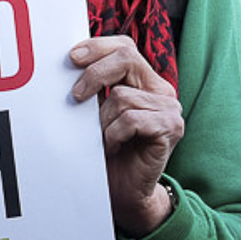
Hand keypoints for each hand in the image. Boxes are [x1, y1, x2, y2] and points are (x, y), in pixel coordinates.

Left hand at [70, 36, 183, 235]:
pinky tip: (114, 147)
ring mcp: (170, 109)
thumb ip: (94, 88)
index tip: (72, 57)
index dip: (98, 47)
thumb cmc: (109, 152)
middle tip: (75, 96)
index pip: (125, 47)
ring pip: (123, 96)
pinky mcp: (171, 128)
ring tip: (103, 139)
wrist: (124, 192)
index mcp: (145, 81)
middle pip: (127, 59)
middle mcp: (161, 90)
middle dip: (95, 74)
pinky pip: (131, 119)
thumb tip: (70, 62)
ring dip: (103, 121)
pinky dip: (114, 134)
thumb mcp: (97, 113)